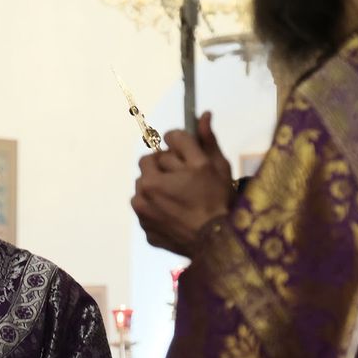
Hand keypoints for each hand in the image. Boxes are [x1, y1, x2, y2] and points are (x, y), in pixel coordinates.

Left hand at [131, 111, 233, 256]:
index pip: (151, 157)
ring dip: (161, 195)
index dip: (170, 158)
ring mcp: (144, 221)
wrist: (218, 242)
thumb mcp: (212, 164)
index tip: (185, 165)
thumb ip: (201, 139)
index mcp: (149, 181)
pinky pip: (153, 219)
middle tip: (188, 184)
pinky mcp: (150, 237)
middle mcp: (140, 201)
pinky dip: (163, 215)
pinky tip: (183, 217)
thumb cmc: (215, 199)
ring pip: (148, 198)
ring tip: (185, 201)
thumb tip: (203, 114)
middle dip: (163, 176)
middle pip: (147, 177)